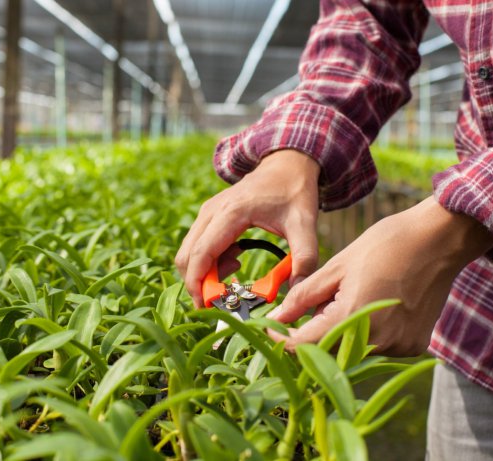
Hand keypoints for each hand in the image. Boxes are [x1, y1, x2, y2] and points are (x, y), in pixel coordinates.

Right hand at [175, 150, 320, 306]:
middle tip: (224, 297)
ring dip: (205, 272)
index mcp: (232, 212)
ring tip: (237, 271)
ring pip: (189, 252)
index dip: (199, 283)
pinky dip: (209, 262)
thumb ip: (305, 258)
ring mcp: (207, 212)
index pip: (202, 253)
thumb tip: (297, 291)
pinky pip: (197, 245)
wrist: (286, 164)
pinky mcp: (208, 215)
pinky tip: (235, 259)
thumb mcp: (305, 224)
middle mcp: (212, 211)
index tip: (207, 305)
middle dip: (198, 283)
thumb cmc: (295, 191)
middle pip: (186, 256)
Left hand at [267, 197, 492, 355]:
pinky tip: (371, 304)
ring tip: (348, 296)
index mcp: (353, 316)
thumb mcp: (336, 267)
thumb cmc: (386, 245)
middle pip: (327, 351)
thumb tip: (275, 319)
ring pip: (351, 351)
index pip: (304, 345)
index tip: (269, 328)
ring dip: (338, 333)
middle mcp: (378, 340)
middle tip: (312, 304)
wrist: (439, 239)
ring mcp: (399, 346)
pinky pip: (376, 347)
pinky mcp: (413, 346)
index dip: (281, 339)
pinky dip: (364, 332)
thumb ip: (303, 297)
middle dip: (310, 334)